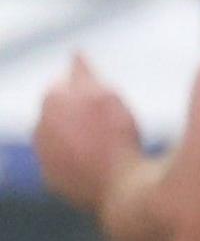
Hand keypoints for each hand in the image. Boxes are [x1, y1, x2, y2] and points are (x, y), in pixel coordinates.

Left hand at [33, 55, 145, 213]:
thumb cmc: (117, 136)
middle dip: (78, 113)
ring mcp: (43, 155)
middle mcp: (39, 126)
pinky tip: (101, 165)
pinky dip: (78, 162)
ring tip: (107, 146)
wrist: (120, 187)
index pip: (65, 83)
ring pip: (60, 139)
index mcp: (52, 99)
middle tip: (111, 123)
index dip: (88, 88)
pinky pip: (64, 165)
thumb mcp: (107, 94)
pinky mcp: (52, 180)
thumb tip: (75, 53)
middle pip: (60, 112)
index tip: (107, 98)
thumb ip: (85, 72)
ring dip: (77, 138)